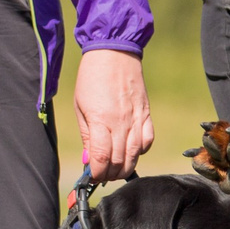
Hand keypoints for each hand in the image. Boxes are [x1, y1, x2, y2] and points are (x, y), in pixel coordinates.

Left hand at [73, 48, 152, 181]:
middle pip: (120, 161)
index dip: (97, 173)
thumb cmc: (92, 78)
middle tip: (102, 174)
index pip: (102, 158)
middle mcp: (121, 122)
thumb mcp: (81, 107)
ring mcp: (136, 119)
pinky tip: (132, 151)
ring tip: (115, 169)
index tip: (92, 176)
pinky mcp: (146, 114)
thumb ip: (87, 136)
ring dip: (125, 167)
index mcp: (101, 120)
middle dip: (109, 174)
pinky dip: (141, 151)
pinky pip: (148, 140)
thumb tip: (89, 159)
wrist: (114, 52)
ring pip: (135, 155)